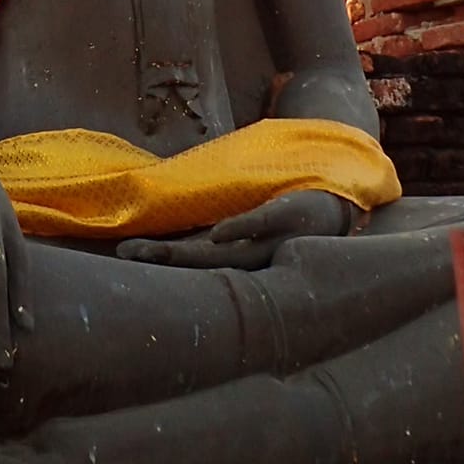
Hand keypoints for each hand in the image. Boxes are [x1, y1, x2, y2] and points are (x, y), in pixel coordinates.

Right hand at [117, 187, 357, 269]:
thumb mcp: (257, 224)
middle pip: (200, 265)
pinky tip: (216, 235)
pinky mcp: (289, 216)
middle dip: (161, 260)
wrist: (340, 198)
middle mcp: (253, 258)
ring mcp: (271, 240)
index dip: (158, 262)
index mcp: (241, 257)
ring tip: (156, 253)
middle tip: (124, 254)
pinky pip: (261, 224)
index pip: (192, 265)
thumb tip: (190, 229)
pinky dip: (239, 230)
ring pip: (225, 255)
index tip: (123, 255)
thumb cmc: (293, 214)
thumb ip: (225, 230)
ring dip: (190, 255)